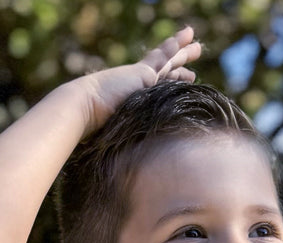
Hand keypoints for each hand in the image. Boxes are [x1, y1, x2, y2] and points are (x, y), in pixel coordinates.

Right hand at [78, 26, 202, 133]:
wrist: (85, 112)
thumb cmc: (99, 134)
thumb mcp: (124, 137)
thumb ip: (136, 141)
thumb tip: (148, 163)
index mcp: (135, 97)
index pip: (159, 84)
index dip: (174, 77)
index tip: (189, 76)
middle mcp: (138, 84)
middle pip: (166, 69)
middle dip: (181, 61)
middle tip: (196, 50)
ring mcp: (141, 77)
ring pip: (168, 61)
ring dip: (183, 52)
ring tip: (197, 45)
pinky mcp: (143, 74)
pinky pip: (163, 58)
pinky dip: (174, 48)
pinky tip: (186, 39)